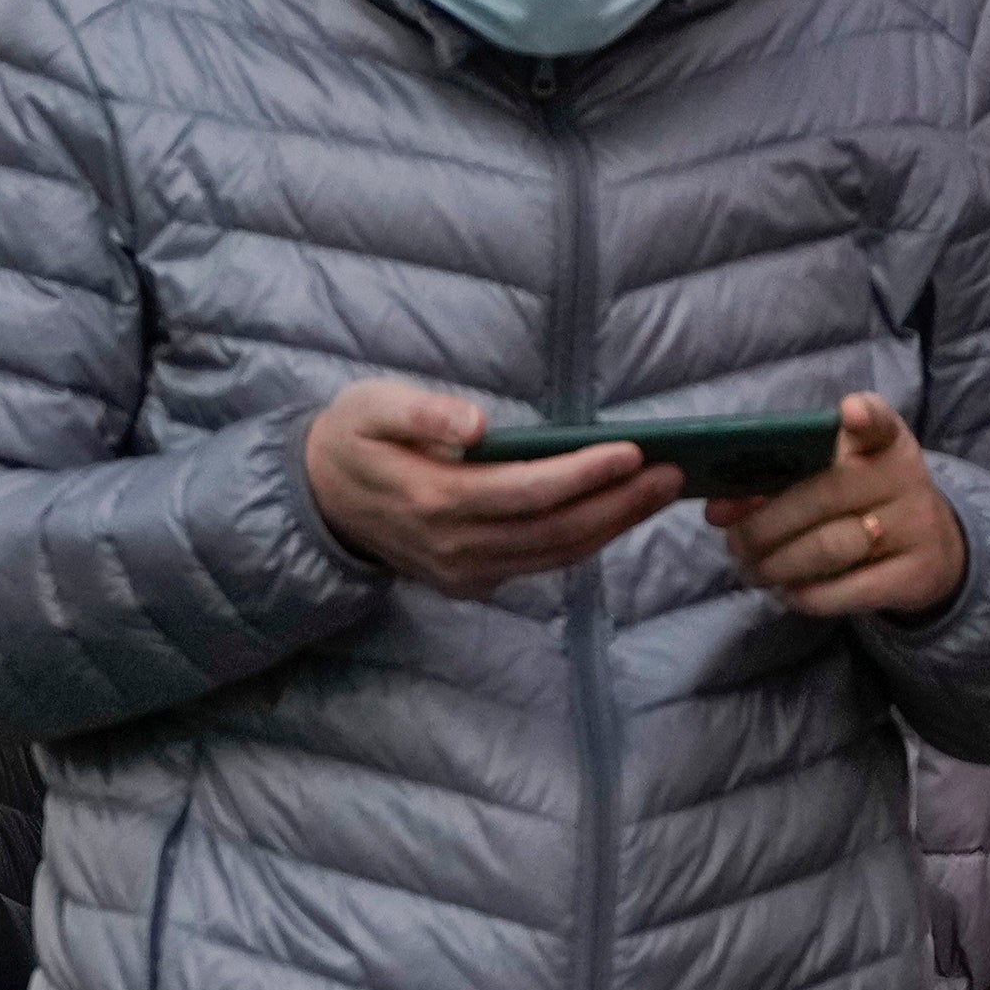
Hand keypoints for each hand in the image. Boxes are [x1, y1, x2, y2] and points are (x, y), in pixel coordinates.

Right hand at [303, 378, 696, 593]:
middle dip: (618, 504)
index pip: (524, 492)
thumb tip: (476, 423)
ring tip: (659, 492)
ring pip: (555, 555)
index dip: (582, 475)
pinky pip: (540, 565)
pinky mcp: (469, 582)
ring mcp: (462, 572)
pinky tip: (618, 514)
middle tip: (671, 473)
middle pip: (554, 532)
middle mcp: (453, 547)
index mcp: (431, 501)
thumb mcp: (370, 407)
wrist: (318, 498)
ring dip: (613, 526)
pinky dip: (585, 542)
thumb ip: (421, 412)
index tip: (633, 451)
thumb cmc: (353, 439)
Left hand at [714, 392, 967, 621]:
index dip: (865, 416)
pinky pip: (844, 590)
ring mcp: (915, 527)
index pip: (879, 422)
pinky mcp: (914, 575)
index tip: (849, 413)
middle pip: (823, 495)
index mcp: (882, 443)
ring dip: (775, 564)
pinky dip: (804, 594)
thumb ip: (774, 482)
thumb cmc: (859, 505)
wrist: (931, 551)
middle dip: (763, 525)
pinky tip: (788, 590)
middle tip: (735, 544)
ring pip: (828, 547)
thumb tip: (717, 510)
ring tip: (753, 570)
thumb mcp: (830, 480)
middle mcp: (904, 478)